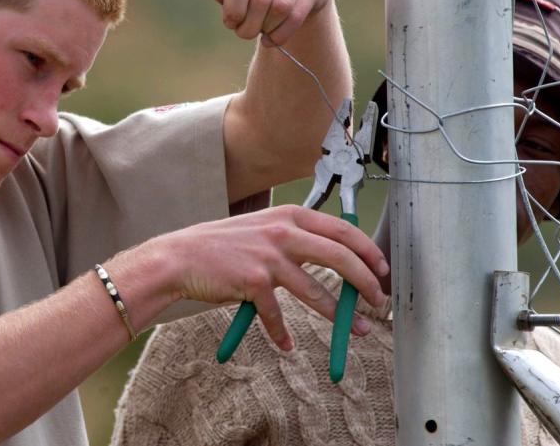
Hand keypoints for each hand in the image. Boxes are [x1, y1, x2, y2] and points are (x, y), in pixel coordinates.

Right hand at [149, 204, 387, 349]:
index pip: (342, 229)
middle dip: (366, 280)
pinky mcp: (254, 282)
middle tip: (377, 299)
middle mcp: (282, 232)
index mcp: (288, 216)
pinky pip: (277, 315)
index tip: (381, 267)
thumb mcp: (260, 228)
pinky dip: (282, 334)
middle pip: (340, 256)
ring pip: (316, 290)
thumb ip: (291, 236)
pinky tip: (286, 344)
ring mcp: (268, 257)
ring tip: (357, 328)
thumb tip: (329, 254)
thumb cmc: (218, 246)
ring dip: (340, 314)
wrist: (179, 258)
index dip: (368, 249)